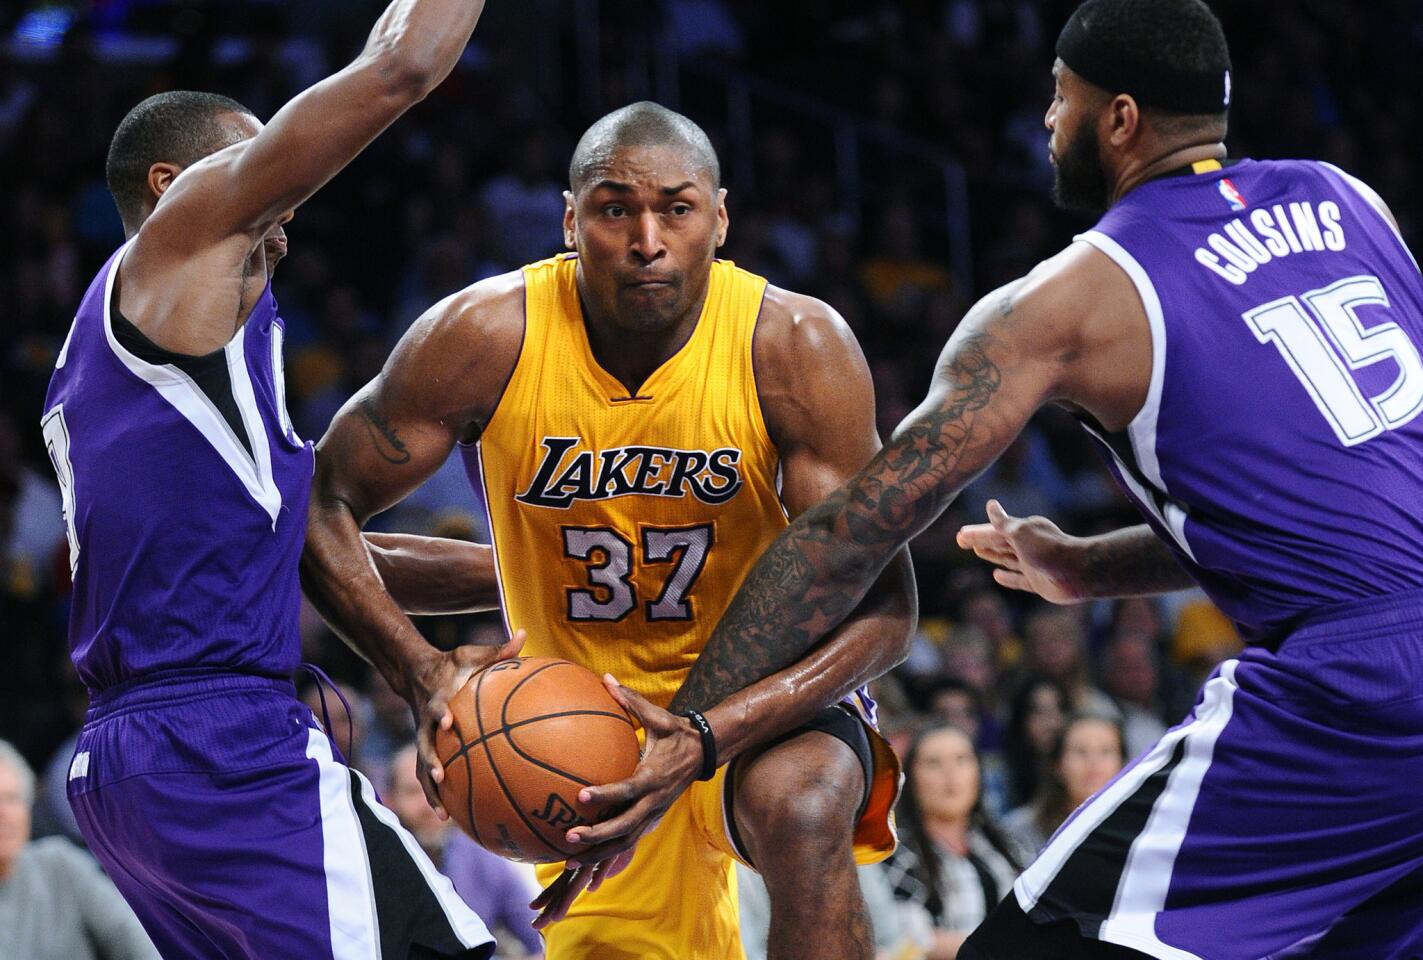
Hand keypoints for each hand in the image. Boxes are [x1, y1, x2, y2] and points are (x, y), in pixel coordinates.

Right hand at [403, 629, 525, 818]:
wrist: (418, 673)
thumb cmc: (453, 663)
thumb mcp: (472, 653)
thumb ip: (498, 650)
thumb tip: (524, 634)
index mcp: (438, 699)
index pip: (436, 707)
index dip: (440, 714)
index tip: (447, 722)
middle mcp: (426, 722)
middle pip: (424, 745)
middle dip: (430, 762)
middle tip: (441, 777)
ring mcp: (424, 738)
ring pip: (422, 769)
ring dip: (430, 791)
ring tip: (443, 815)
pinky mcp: (426, 750)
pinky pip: (429, 776)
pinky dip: (437, 797)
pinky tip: (451, 818)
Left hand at [527, 676, 703, 927]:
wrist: (704, 753)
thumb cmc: (676, 732)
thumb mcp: (657, 715)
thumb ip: (630, 700)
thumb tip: (606, 678)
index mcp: (654, 776)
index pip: (628, 789)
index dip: (606, 795)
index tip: (582, 796)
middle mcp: (654, 801)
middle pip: (625, 826)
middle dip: (597, 835)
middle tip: (569, 837)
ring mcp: (654, 815)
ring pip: (625, 842)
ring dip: (598, 853)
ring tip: (569, 860)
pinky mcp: (652, 821)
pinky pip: (628, 842)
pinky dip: (607, 854)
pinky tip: (584, 861)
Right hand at [955, 500, 1085, 603]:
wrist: (1077, 573)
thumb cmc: (1048, 549)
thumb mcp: (1021, 532)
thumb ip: (1003, 523)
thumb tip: (990, 505)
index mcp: (1023, 530)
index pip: (994, 531)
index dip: (976, 533)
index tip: (960, 535)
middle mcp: (1028, 546)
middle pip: (999, 543)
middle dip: (980, 541)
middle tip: (961, 541)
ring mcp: (1033, 564)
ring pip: (1007, 559)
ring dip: (992, 555)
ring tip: (977, 551)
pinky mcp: (1037, 582)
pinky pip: (1018, 579)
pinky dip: (1007, 577)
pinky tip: (996, 576)